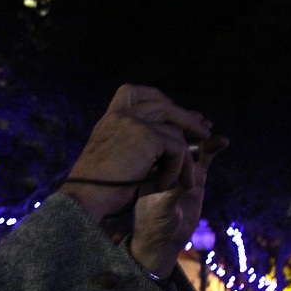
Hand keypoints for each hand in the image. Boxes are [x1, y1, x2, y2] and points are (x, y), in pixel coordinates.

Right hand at [59, 84, 214, 220]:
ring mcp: (134, 122)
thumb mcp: (114, 159)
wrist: (86, 198)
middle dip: (186, 119)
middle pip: (163, 104)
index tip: (172, 111)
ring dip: (185, 157)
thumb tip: (169, 141)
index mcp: (110, 120)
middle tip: (204, 130)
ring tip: (187, 179)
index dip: (157, 99)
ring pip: (175, 131)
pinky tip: (163, 186)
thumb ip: (134, 145)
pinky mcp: (148, 135)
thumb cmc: (99, 189)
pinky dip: (176, 169)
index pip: (133, 92)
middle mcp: (121, 115)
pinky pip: (177, 149)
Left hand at [129, 135, 228, 276]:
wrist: (162, 240)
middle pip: (173, 136)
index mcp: (147, 165)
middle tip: (197, 119)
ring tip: (207, 124)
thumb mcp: (161, 207)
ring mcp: (179, 167)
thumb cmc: (154, 224)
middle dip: (185, 125)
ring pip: (190, 144)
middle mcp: (162, 162)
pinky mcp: (195, 175)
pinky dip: (212, 147)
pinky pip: (204, 157)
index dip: (169, 130)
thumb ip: (174, 191)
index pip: (158, 140)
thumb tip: (185, 177)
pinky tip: (222, 141)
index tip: (178, 124)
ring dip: (199, 133)